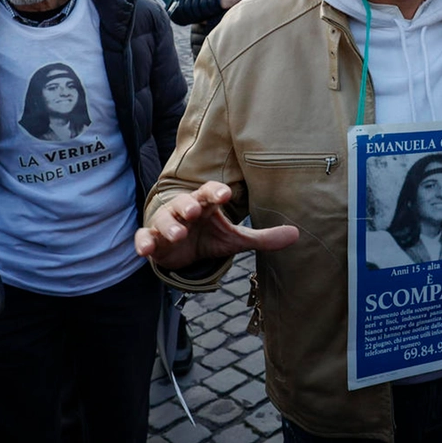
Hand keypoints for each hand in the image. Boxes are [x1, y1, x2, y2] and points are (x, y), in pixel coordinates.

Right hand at [134, 181, 299, 269]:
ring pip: (165, 220)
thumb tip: (297, 235)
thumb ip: (263, 237)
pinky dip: (143, 243)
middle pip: (185, 202)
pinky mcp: (152, 240)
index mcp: (206, 204)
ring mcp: (166, 223)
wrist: (183, 250)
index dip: (217, 192)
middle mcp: (185, 209)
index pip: (211, 192)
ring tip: (177, 233)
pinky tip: (145, 250)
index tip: (226, 194)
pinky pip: (144, 238)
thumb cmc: (210, 236)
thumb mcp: (236, 238)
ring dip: (169, 225)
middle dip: (189, 205)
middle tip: (196, 211)